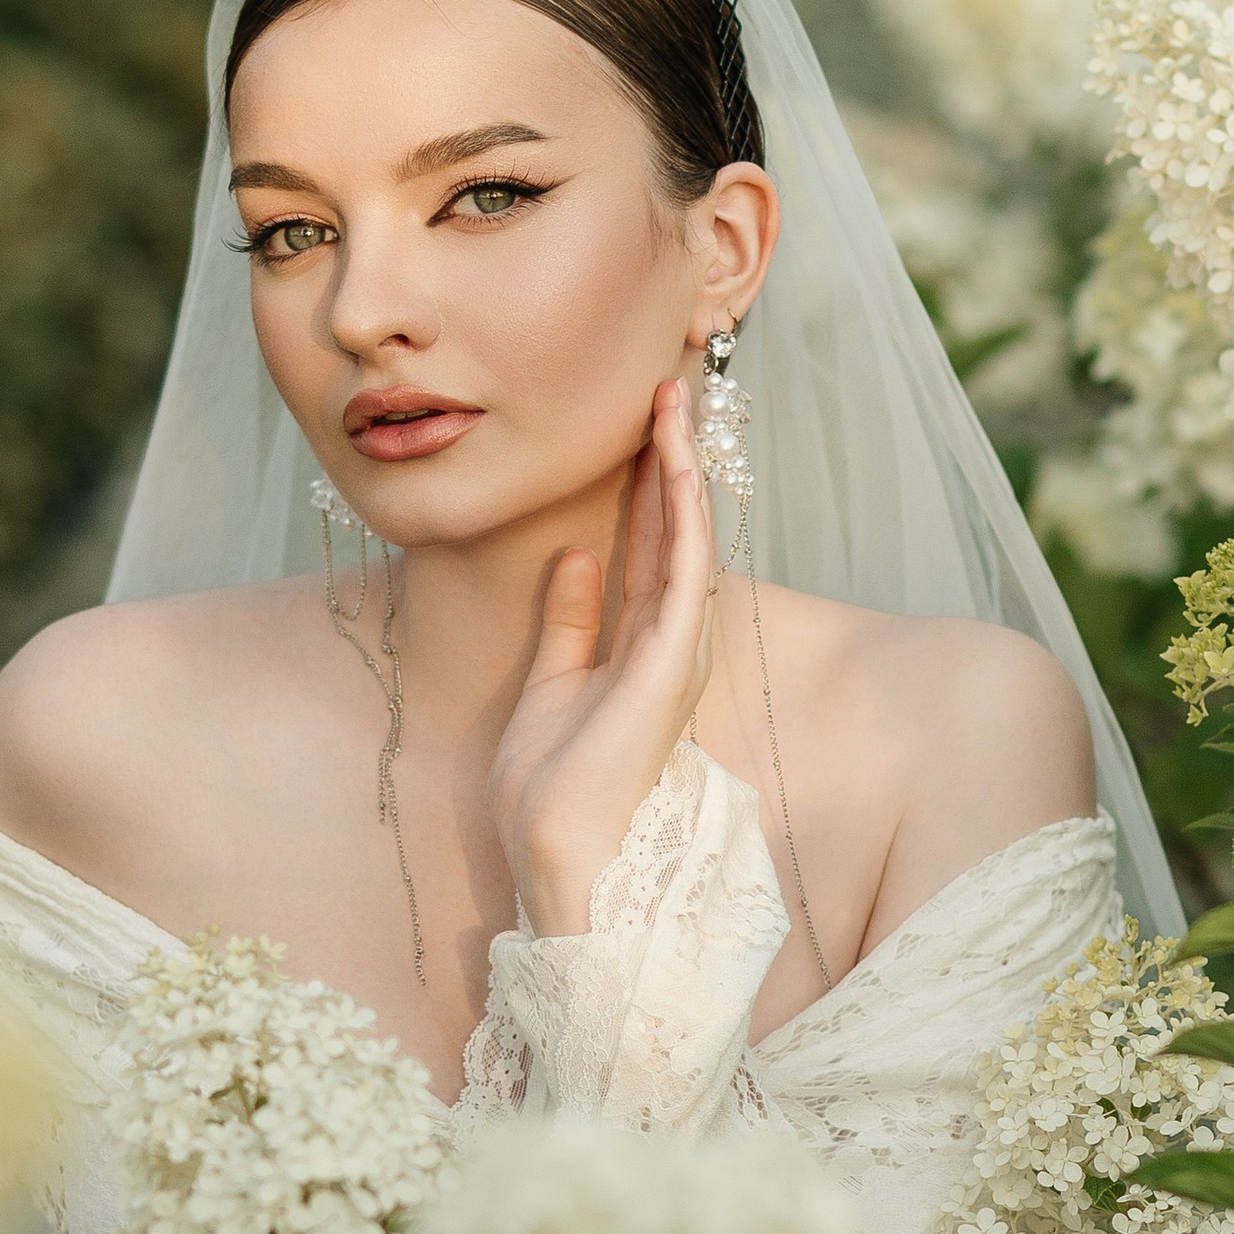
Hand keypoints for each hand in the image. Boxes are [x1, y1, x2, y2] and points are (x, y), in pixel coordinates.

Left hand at [491, 377, 716, 935]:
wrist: (551, 847)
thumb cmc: (547, 787)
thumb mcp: (549, 683)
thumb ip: (569, 620)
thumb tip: (575, 556)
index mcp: (640, 648)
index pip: (647, 547)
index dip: (644, 484)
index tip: (635, 424)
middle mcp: (668, 642)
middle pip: (671, 531)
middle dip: (667, 457)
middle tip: (664, 386)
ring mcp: (676, 650)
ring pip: (685, 536)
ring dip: (680, 466)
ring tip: (671, 399)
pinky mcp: (672, 660)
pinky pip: (685, 569)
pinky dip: (682, 514)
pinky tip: (676, 464)